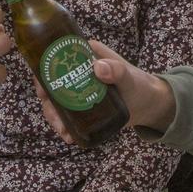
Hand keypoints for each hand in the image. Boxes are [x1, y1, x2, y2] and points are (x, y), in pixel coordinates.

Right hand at [36, 38, 174, 142]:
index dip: (44, 73)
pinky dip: (65, 125)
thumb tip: (97, 68)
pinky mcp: (83, 105)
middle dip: (48, 103)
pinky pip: (69, 113)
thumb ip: (117, 70)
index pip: (57, 58)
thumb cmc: (140, 85)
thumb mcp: (129, 77)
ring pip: (58, 101)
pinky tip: (69, 136)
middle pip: (53, 84)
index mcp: (87, 55)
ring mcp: (80, 89)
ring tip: (63, 131)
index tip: (43, 92)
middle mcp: (79, 70)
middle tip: (55, 118)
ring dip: (56, 117)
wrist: (150, 105)